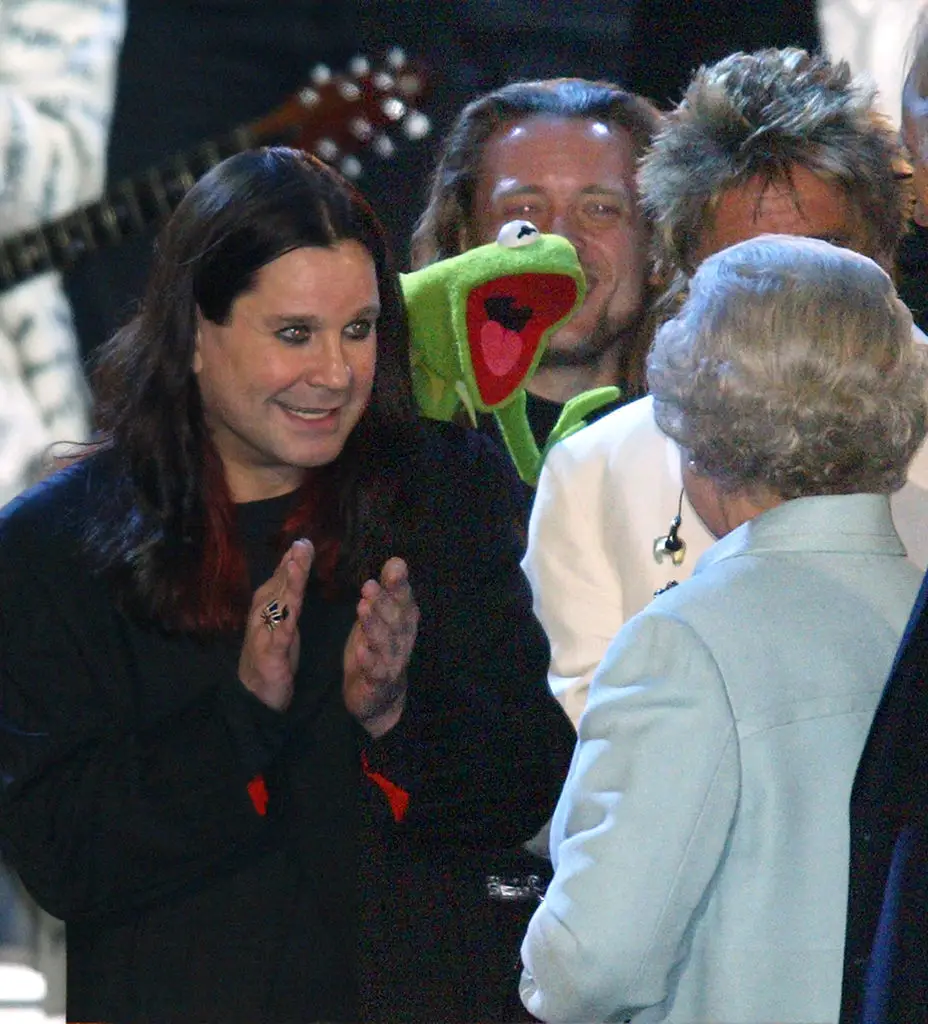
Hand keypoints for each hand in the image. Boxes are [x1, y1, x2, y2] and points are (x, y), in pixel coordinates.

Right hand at [238, 539, 313, 711]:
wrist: (254, 692)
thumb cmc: (272, 651)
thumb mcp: (282, 618)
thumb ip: (287, 592)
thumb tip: (295, 562)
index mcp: (269, 604)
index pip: (282, 577)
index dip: (293, 558)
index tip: (305, 540)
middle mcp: (264, 614)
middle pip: (282, 585)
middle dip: (293, 565)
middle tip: (303, 544)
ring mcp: (265, 632)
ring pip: (281, 605)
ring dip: (288, 585)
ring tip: (296, 566)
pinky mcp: (271, 654)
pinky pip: (280, 636)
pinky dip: (285, 623)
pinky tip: (292, 611)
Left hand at [343, 557, 418, 736]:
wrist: (379, 697)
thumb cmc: (379, 649)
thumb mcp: (382, 617)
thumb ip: (388, 592)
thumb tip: (397, 561)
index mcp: (404, 621)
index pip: (405, 600)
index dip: (400, 584)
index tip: (394, 566)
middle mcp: (402, 639)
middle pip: (396, 618)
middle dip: (384, 601)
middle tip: (369, 584)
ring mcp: (392, 661)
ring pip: (385, 642)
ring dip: (375, 625)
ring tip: (363, 607)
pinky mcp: (378, 681)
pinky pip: (375, 670)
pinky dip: (369, 660)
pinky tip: (360, 649)